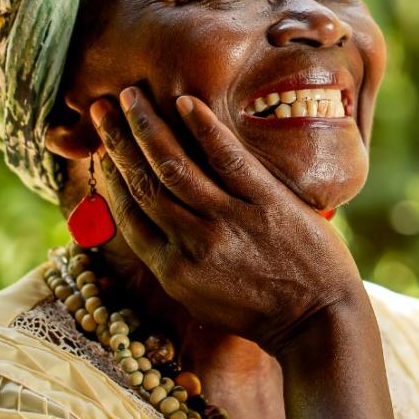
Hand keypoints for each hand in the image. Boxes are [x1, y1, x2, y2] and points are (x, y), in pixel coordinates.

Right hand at [89, 86, 362, 355]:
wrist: (319, 321)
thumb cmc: (263, 312)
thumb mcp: (203, 301)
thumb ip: (174, 264)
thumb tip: (148, 228)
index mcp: (173, 272)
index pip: (129, 216)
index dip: (110, 179)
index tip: (99, 151)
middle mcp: (193, 244)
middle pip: (144, 184)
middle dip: (117, 143)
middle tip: (100, 109)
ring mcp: (229, 221)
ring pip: (175, 167)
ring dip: (147, 127)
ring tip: (131, 97)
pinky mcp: (265, 203)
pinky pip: (227, 158)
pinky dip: (203, 128)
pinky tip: (185, 102)